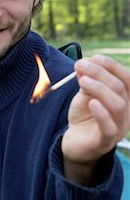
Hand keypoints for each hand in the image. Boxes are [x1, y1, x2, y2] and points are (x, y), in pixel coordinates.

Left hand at [61, 55, 129, 184]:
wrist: (74, 141)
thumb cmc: (84, 115)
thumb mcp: (84, 94)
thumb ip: (86, 80)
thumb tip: (83, 63)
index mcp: (126, 98)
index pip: (126, 78)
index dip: (112, 66)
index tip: (94, 57)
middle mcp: (127, 113)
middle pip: (120, 88)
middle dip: (100, 73)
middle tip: (80, 66)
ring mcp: (119, 128)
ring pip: (117, 105)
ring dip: (100, 88)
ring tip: (82, 80)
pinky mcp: (105, 141)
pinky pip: (109, 127)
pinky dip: (101, 113)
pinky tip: (91, 103)